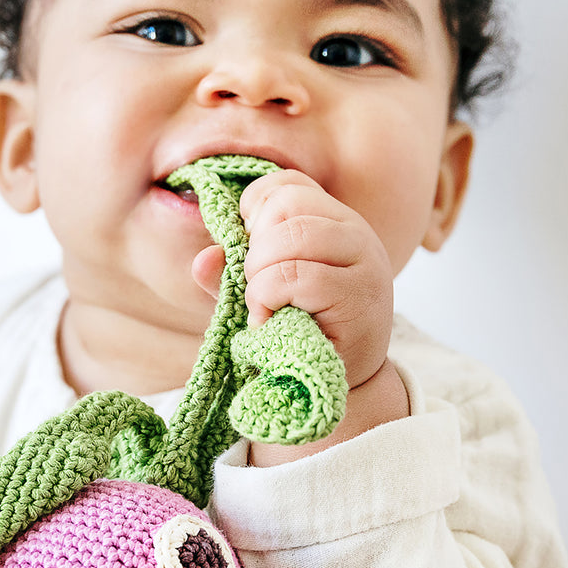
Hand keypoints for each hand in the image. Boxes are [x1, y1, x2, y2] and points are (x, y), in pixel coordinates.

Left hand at [192, 169, 393, 390]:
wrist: (328, 383)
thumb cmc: (292, 331)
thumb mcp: (256, 293)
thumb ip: (228, 271)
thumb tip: (203, 260)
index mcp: (332, 220)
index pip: (286, 184)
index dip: (254, 211)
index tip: (249, 250)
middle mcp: (356, 233)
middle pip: (286, 206)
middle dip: (254, 249)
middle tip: (257, 287)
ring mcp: (364, 263)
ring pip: (292, 237)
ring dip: (260, 276)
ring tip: (264, 306)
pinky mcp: (360, 297)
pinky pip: (295, 276)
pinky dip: (267, 298)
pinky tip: (270, 322)